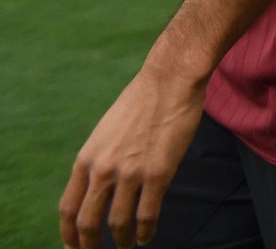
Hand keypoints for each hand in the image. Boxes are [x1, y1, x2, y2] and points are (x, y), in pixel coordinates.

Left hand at [59, 66, 203, 247]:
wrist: (169, 81)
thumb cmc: (141, 102)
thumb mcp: (105, 132)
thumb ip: (99, 159)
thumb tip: (98, 186)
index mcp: (86, 159)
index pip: (69, 208)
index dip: (68, 234)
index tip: (73, 246)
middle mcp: (103, 169)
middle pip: (87, 222)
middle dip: (89, 246)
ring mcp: (131, 173)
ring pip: (117, 223)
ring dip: (121, 241)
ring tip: (127, 247)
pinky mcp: (159, 173)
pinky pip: (148, 214)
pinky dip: (145, 231)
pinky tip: (147, 236)